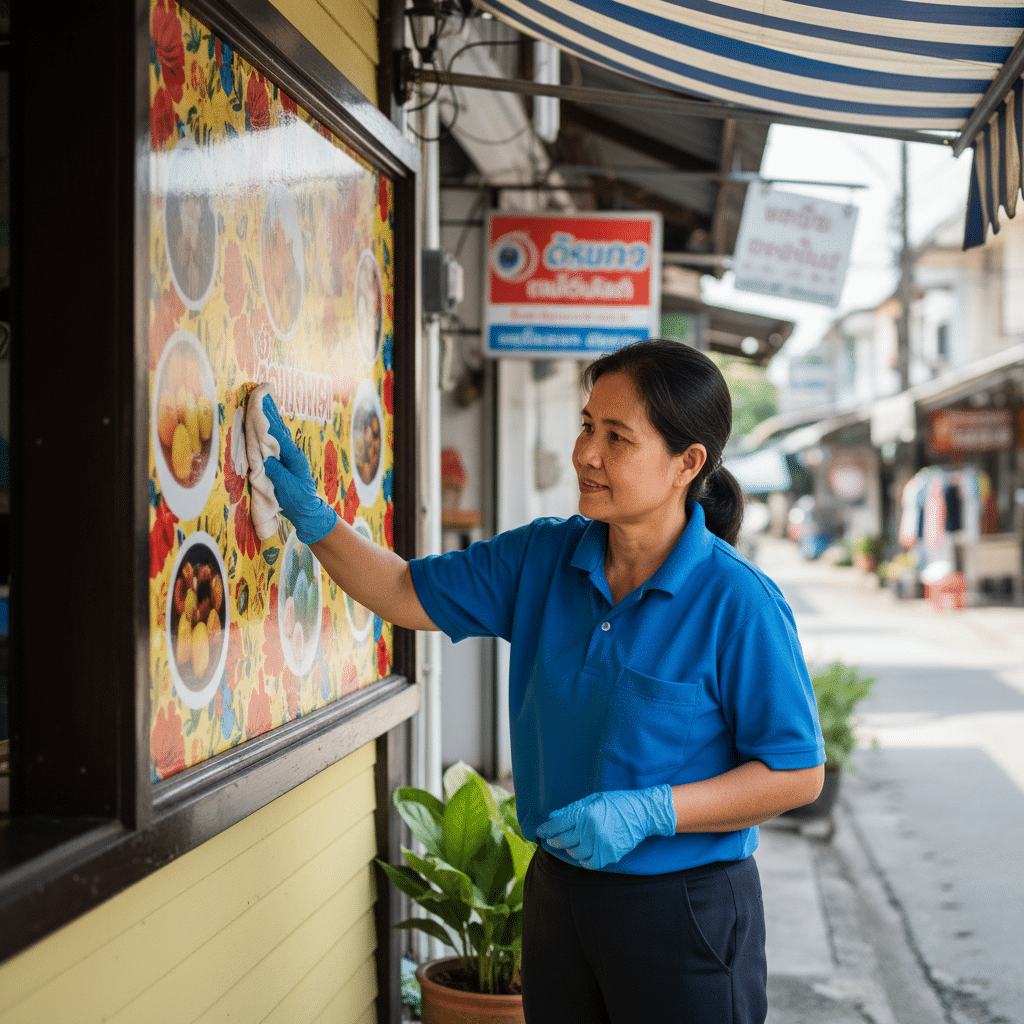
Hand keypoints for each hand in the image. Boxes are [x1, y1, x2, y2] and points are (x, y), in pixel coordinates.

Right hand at [260, 392, 337, 543]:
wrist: (307, 512)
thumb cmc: (298, 500)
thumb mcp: (286, 486)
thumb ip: (275, 471)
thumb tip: (262, 456)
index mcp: (292, 456)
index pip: (276, 432)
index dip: (267, 416)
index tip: (261, 399)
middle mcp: (291, 453)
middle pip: (276, 428)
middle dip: (268, 410)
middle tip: (262, 390)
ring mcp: (288, 457)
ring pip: (276, 434)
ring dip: (268, 417)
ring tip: (262, 400)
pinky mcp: (284, 463)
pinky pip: (274, 443)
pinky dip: (268, 431)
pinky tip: (265, 423)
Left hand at [535, 786, 675, 869]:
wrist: (643, 814)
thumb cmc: (618, 802)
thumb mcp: (594, 799)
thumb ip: (573, 808)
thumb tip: (554, 816)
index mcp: (586, 814)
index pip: (558, 824)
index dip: (546, 829)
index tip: (541, 831)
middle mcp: (590, 830)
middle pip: (564, 840)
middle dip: (554, 840)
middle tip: (551, 840)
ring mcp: (600, 845)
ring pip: (575, 853)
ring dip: (569, 850)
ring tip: (569, 845)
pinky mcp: (609, 855)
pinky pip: (589, 863)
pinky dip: (583, 860)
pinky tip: (583, 853)